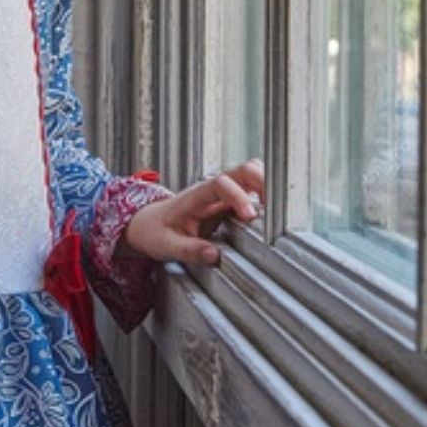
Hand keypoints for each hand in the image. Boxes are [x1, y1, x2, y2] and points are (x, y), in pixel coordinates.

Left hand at [117, 159, 264, 265]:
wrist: (149, 223)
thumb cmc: (156, 232)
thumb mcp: (166, 245)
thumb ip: (188, 250)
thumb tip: (214, 256)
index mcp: (196, 196)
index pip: (221, 184)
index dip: (238, 196)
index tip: (250, 215)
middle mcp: (212, 189)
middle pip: (243, 170)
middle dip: (262, 181)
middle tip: (275, 207)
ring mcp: (223, 193)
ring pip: (250, 175)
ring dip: (267, 187)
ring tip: (278, 212)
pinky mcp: (230, 202)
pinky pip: (252, 190)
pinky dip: (266, 196)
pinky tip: (272, 215)